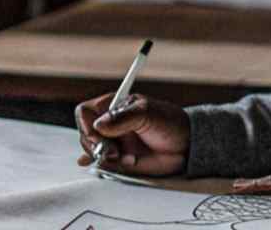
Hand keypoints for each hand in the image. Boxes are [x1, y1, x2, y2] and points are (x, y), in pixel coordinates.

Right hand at [74, 92, 188, 176]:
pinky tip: (92, 163)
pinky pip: (101, 163)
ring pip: (91, 150)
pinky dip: (97, 164)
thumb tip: (98, 126)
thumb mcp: (147, 113)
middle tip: (112, 152)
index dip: (86, 125)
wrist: (186, 145)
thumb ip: (122, 119)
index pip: (85, 112)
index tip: (97, 136)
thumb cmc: (169, 123)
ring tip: (123, 158)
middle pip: (85, 133)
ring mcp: (113, 142)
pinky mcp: (118, 159)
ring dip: (102, 156)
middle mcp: (109, 124)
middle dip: (94, 145)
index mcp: (113, 106)